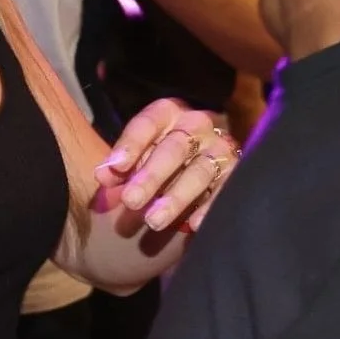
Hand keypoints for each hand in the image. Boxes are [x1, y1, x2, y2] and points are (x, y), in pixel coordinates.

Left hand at [95, 97, 238, 234]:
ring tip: (154, 221)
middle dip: (151, 176)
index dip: (131, 144)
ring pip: (198, 172)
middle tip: (131, 201)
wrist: (198, 161)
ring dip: (175, 198)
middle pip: (173, 148)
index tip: (116, 168)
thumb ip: (119, 165)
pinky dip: (208, 208)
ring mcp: (220, 148)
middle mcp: (197, 125)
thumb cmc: (158, 157)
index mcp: (168, 113)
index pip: (147, 123)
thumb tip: (103, 175)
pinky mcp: (236, 173)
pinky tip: (193, 225)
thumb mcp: (137, 154)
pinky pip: (224, 191)